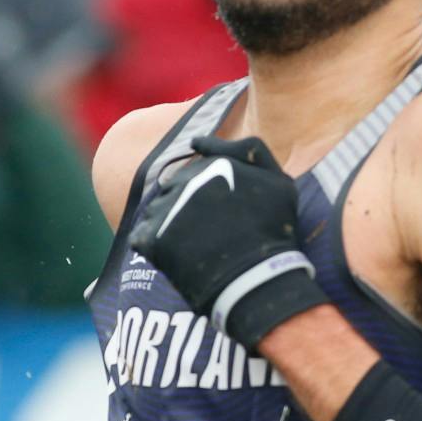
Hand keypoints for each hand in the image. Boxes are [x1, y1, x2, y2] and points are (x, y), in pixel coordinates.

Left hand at [127, 135, 327, 349]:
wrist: (255, 279)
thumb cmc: (274, 231)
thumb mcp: (279, 180)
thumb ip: (248, 150)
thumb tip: (198, 141)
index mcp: (212, 165)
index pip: (198, 172)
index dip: (208, 196)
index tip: (222, 218)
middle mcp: (184, 180)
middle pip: (175, 189)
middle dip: (187, 209)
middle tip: (209, 236)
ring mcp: (165, 208)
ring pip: (157, 211)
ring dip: (170, 226)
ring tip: (194, 249)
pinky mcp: (150, 237)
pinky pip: (143, 237)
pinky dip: (156, 248)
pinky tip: (178, 259)